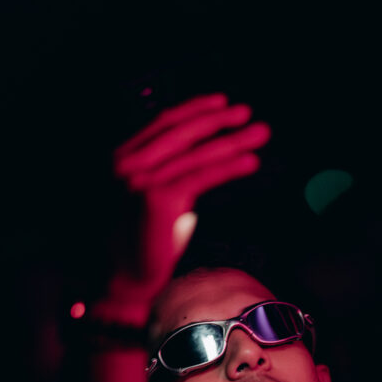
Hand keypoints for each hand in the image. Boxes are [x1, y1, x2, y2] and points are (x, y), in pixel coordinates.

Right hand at [113, 93, 269, 302]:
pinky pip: (202, 177)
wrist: (124, 278)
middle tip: (247, 114)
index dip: (195, 109)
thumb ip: (166, 171)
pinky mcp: (159, 199)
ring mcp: (141, 179)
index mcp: (122, 157)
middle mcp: (128, 163)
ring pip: (197, 154)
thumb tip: (202, 152)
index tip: (221, 102)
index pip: (164, 122)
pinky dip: (229, 167)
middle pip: (183, 132)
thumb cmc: (140, 242)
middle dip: (218, 120)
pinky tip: (249, 162)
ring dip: (233, 141)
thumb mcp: (149, 196)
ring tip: (259, 134)